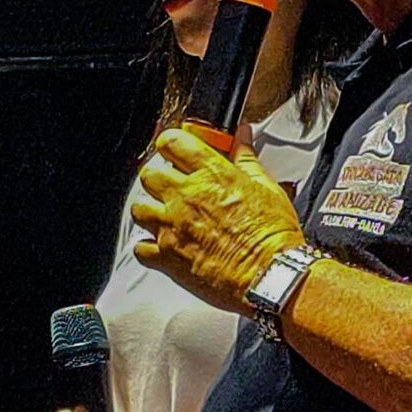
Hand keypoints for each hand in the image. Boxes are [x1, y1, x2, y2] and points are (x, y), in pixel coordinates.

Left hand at [129, 128, 304, 313]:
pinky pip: (140, 249)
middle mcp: (186, 197)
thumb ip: (246, 158)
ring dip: (149, 211)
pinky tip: (163, 247)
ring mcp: (173, 227)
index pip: (172, 142)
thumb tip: (241, 136)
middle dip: (158, 178)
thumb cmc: (273, 236)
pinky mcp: (167, 257)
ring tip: (165, 217)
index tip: (175, 152)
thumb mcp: (266, 187)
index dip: (171, 145)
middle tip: (171, 187)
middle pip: (149, 174)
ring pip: (138, 209)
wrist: (270, 275)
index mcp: (211, 174)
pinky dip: (148, 249)